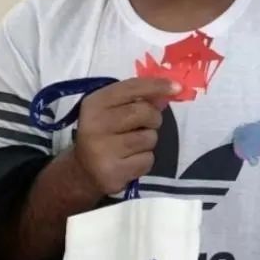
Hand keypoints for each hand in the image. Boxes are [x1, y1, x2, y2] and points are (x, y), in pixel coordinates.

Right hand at [72, 77, 177, 195]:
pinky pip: (147, 160)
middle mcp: (95, 125)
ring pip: (149, 138)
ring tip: (132, 145)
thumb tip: (170, 90)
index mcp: (94, 104)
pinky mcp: (113, 173)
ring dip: (148, 141)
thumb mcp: (111, 110)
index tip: (177, 87)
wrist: (82, 172)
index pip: (131, 88)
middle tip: (146, 124)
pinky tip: (129, 161)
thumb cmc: (103, 134)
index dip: (156, 86)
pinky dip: (144, 160)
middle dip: (154, 118)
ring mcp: (103, 151)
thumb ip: (136, 98)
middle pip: (144, 112)